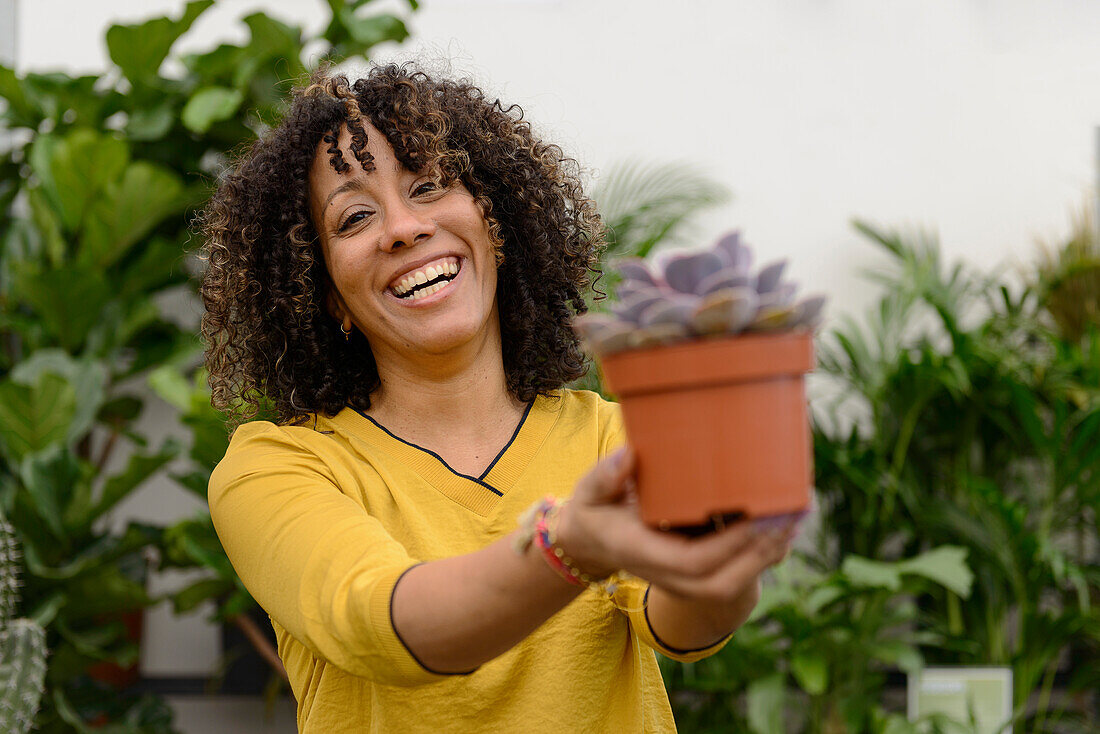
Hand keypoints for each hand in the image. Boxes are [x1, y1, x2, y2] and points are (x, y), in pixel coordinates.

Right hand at [557, 445, 796, 605]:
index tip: (756, 515)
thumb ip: (606, 476)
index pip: (692, 561)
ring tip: (797, 515)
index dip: (728, 544)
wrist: (592, 540)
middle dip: (759, 552)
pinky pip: (736, 572)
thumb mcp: (589, 491)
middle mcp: (666, 574)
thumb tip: (629, 456)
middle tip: (790, 514)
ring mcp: (683, 579)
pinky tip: (785, 524)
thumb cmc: (593, 509)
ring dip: (769, 552)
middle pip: (722, 581)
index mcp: (642, 553)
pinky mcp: (697, 571)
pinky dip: (763, 552)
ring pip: (734, 582)